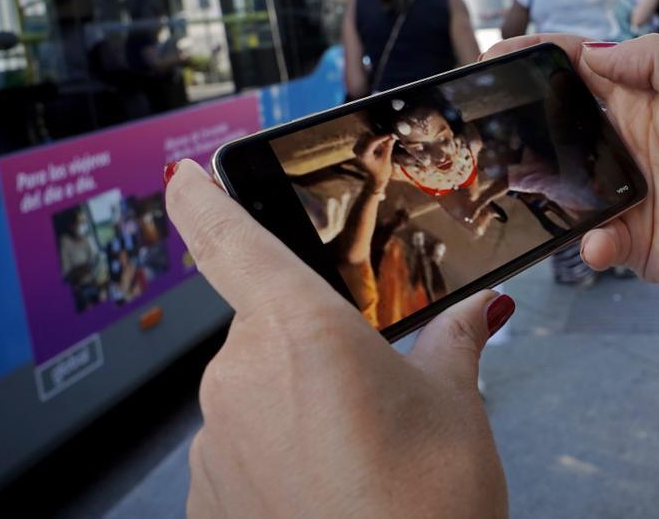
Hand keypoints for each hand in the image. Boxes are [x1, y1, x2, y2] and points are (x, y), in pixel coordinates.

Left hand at [165, 160, 510, 517]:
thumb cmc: (428, 506)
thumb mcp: (456, 405)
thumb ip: (452, 341)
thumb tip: (477, 310)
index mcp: (300, 329)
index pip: (230, 241)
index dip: (201, 199)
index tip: (181, 174)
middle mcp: (239, 375)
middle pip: (267, 328)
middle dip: (313, 345)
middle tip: (370, 385)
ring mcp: (214, 440)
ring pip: (255, 390)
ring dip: (297, 402)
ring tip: (360, 449)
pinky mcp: (206, 494)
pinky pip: (239, 447)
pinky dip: (277, 452)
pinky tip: (328, 483)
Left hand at [354, 133, 394, 188]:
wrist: (376, 177)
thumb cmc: (382, 170)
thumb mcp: (386, 159)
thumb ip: (388, 147)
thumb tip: (392, 136)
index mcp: (364, 155)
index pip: (372, 141)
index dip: (383, 136)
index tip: (391, 134)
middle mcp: (357, 151)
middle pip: (368, 136)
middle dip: (379, 136)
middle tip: (390, 138)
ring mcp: (356, 148)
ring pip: (367, 135)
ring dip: (377, 137)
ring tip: (386, 143)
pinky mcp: (358, 146)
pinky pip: (366, 137)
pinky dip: (374, 139)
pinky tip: (381, 145)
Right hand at [482, 34, 658, 315]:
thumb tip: (597, 53)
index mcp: (650, 99)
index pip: (583, 67)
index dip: (539, 58)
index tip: (496, 57)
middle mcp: (630, 143)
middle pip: (558, 123)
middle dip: (520, 120)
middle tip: (487, 122)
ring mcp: (626, 192)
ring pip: (561, 183)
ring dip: (537, 182)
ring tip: (517, 180)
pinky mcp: (631, 240)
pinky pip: (591, 238)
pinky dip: (588, 241)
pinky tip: (601, 240)